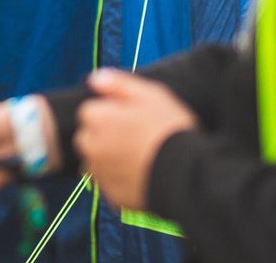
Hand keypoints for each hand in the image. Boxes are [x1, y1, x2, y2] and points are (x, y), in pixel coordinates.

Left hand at [74, 69, 196, 211]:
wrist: (188, 175)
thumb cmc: (170, 130)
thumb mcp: (149, 94)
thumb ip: (118, 84)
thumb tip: (95, 78)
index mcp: (97, 119)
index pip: (89, 111)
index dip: (111, 113)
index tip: (131, 118)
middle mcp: (91, 147)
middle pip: (88, 137)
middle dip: (104, 136)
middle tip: (134, 137)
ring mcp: (101, 174)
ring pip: (96, 162)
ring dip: (109, 158)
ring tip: (139, 157)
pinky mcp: (112, 197)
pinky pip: (109, 184)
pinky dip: (118, 180)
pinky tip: (141, 174)